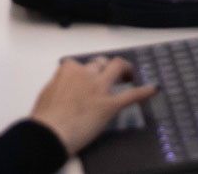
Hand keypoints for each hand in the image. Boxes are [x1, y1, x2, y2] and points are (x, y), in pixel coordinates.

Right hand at [29, 56, 155, 153]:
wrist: (48, 133)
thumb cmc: (44, 118)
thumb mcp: (47, 94)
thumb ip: (59, 86)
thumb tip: (64, 87)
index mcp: (68, 70)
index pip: (81, 64)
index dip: (86, 72)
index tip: (87, 79)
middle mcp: (86, 74)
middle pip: (102, 63)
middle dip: (108, 67)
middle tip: (113, 75)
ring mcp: (99, 88)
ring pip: (117, 68)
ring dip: (125, 70)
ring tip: (130, 75)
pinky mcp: (109, 105)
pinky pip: (130, 95)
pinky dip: (144, 91)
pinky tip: (153, 89)